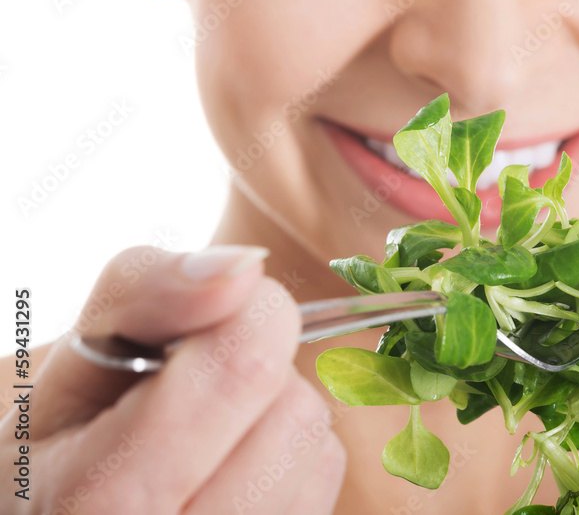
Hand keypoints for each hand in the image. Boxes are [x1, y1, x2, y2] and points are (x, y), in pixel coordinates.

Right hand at [0, 245, 345, 513]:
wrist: (70, 507)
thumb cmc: (73, 432)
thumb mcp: (79, 353)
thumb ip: (145, 290)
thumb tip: (243, 268)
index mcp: (98, 500)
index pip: (244, 369)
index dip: (250, 314)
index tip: (216, 312)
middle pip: (296, 412)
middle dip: (259, 370)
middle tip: (200, 383)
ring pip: (318, 446)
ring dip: (277, 415)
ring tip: (212, 431)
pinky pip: (326, 477)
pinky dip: (293, 453)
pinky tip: (235, 463)